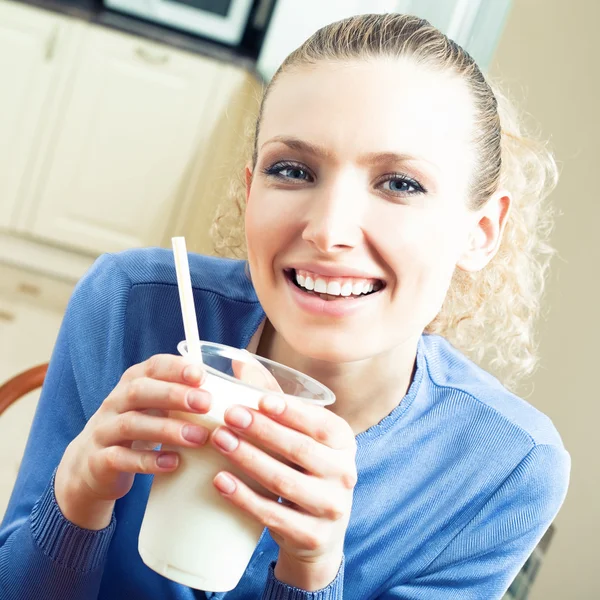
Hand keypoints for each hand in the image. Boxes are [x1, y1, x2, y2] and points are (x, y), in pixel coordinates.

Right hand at [55, 354, 211, 528]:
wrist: (91, 465)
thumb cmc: (138, 428)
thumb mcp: (155, 406)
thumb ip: (184, 393)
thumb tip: (234, 382)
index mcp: (133, 382)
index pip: (152, 366)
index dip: (175, 368)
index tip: (201, 374)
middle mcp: (115, 402)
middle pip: (140, 391)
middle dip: (173, 395)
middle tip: (206, 403)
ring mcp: (104, 431)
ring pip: (131, 425)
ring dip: (167, 430)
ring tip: (199, 438)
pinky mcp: (99, 460)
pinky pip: (121, 459)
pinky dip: (148, 462)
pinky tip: (173, 463)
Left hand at [209, 392, 357, 589]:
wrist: (319, 531)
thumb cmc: (303, 468)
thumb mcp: (297, 433)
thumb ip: (272, 397)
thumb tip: (240, 362)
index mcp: (343, 442)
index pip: (319, 423)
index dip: (291, 411)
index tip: (260, 400)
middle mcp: (344, 473)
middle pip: (300, 450)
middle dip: (263, 431)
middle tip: (229, 416)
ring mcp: (330, 507)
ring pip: (285, 481)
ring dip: (249, 459)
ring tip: (220, 441)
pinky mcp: (312, 535)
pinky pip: (273, 515)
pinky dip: (244, 497)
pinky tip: (220, 481)